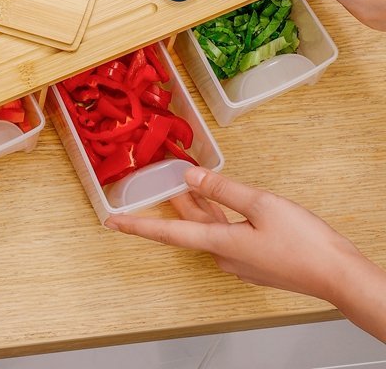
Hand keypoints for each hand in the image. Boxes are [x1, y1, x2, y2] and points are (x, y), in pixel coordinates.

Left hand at [106, 167, 385, 340]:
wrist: (340, 276)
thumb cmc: (305, 244)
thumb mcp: (260, 205)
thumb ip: (222, 188)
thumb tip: (189, 175)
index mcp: (219, 243)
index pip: (167, 233)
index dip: (137, 225)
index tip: (112, 222)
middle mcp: (224, 256)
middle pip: (188, 227)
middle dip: (173, 204)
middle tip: (157, 182)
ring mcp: (241, 261)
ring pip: (208, 229)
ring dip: (197, 206)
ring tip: (186, 182)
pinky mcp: (256, 261)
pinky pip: (225, 234)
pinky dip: (217, 214)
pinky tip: (221, 200)